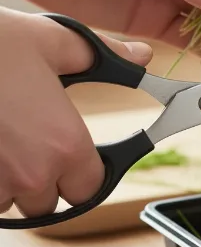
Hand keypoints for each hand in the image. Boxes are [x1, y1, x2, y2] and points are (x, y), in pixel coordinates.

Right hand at [0, 8, 151, 216]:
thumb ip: (108, 57)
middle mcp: (29, 173)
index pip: (91, 188)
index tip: (84, 161)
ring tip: (8, 144)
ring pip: (9, 204)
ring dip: (11, 185)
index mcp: (65, 144)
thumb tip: (142, 58)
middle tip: (39, 148)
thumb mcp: (57, 42)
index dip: (89, 175)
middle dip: (48, 184)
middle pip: (49, 205)